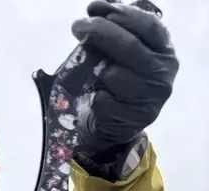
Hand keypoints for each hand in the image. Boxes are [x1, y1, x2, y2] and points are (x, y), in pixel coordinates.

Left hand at [71, 0, 178, 153]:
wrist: (118, 126)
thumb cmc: (121, 83)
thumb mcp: (129, 57)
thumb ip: (120, 35)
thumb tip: (94, 12)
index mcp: (165, 52)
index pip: (148, 26)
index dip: (123, 14)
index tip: (96, 9)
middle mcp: (162, 74)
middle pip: (129, 46)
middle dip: (100, 32)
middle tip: (78, 26)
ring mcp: (148, 98)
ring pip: (113, 74)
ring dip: (96, 70)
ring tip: (92, 73)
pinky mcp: (130, 118)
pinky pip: (102, 99)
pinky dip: (94, 95)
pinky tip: (97, 96)